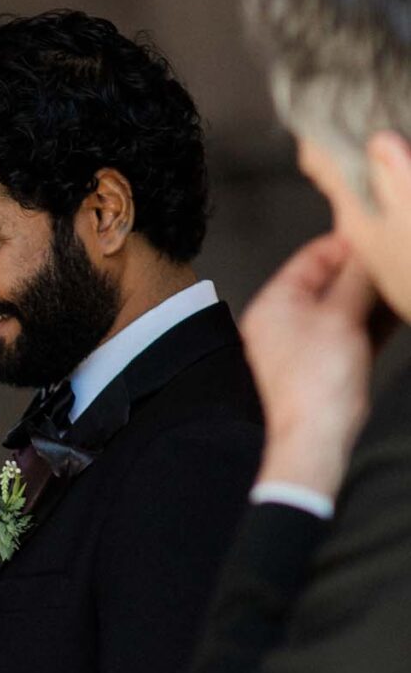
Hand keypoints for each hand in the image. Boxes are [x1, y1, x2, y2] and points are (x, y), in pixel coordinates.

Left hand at [242, 233, 378, 499]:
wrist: (317, 440)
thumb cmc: (317, 383)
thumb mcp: (340, 317)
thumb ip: (357, 278)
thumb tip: (370, 249)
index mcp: (275, 304)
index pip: (313, 257)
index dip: (349, 243)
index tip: (380, 232)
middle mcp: (286, 321)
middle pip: (333, 280)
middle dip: (367, 270)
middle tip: (397, 254)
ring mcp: (308, 343)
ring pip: (348, 305)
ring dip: (377, 293)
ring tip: (401, 278)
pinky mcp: (329, 362)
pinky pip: (356, 329)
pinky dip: (377, 318)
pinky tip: (400, 306)